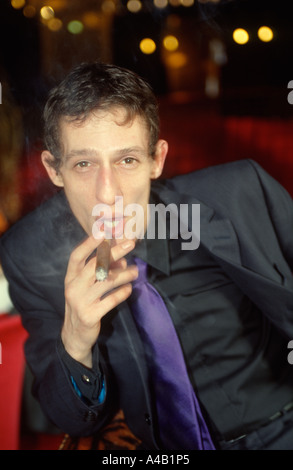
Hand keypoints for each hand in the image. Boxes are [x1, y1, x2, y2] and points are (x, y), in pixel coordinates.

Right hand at [61, 235, 137, 367]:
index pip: (77, 256)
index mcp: (70, 277)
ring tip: (136, 271)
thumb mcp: (88, 286)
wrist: (75, 334)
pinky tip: (129, 288)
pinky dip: (121, 293)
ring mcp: (80, 302)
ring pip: (105, 283)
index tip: (103, 231)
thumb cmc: (84, 302)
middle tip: (130, 244)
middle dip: (113, 252)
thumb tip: (122, 259)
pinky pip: (109, 301)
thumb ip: (103, 271)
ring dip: (123, 274)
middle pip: (94, 265)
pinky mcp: (90, 316)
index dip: (89, 243)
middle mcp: (73, 287)